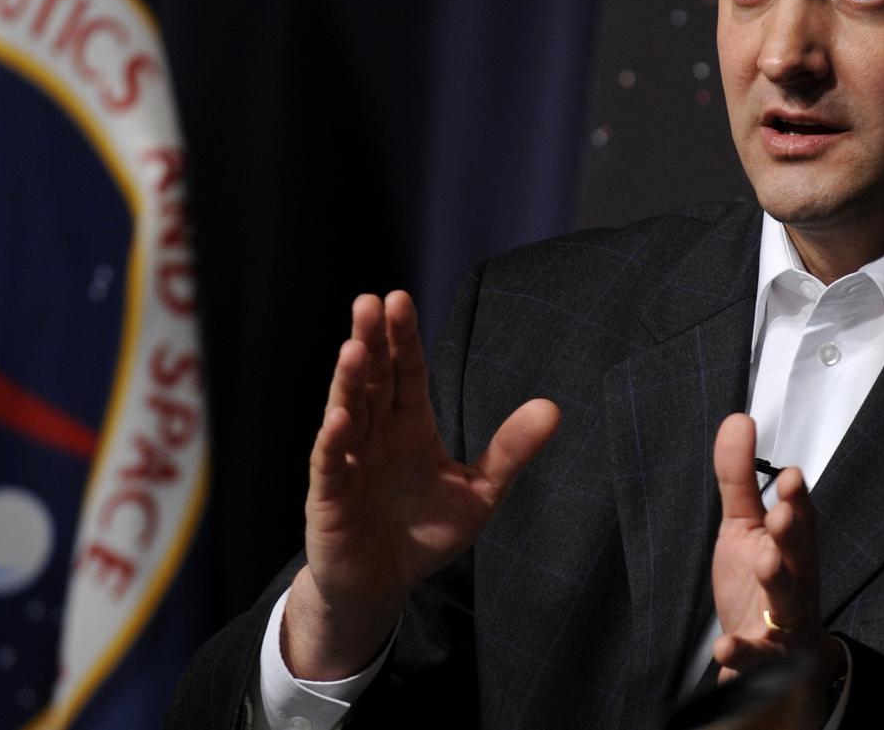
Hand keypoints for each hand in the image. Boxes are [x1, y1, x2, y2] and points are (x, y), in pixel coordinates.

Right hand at [283, 291, 559, 678]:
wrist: (383, 585)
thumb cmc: (425, 531)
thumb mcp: (479, 491)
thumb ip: (510, 450)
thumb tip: (553, 408)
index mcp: (409, 423)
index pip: (407, 370)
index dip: (404, 337)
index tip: (400, 299)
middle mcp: (375, 432)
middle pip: (373, 377)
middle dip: (372, 340)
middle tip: (371, 301)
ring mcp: (349, 460)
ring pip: (347, 410)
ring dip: (349, 380)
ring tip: (354, 347)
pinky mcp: (329, 497)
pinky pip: (330, 464)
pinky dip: (333, 441)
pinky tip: (338, 417)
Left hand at [710, 414, 843, 720]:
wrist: (775, 660)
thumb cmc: (760, 581)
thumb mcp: (744, 526)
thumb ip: (739, 477)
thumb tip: (738, 419)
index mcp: (792, 545)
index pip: (800, 518)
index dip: (798, 499)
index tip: (790, 476)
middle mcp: (795, 580)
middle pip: (799, 556)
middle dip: (793, 534)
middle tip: (780, 515)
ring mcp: (784, 620)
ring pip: (787, 601)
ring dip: (777, 582)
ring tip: (764, 562)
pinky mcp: (767, 657)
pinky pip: (758, 656)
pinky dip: (742, 652)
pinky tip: (724, 645)